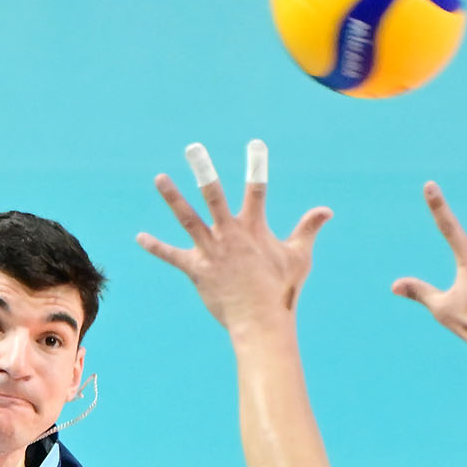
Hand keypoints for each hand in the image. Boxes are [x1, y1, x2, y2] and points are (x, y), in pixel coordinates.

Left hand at [137, 141, 331, 330]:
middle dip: (204, 171)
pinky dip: (156, 247)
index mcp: (253, 229)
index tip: (256, 144)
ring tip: (160, 177)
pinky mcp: (196, 270)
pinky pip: (172, 256)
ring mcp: (211, 252)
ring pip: (188, 218)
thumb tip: (327, 210)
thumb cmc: (281, 291)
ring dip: (173, 197)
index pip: (257, 190)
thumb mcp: (298, 257)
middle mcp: (229, 235)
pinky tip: (139, 237)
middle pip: (214, 196)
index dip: (257, 166)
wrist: (260, 322)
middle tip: (193, 148)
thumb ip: (309, 229)